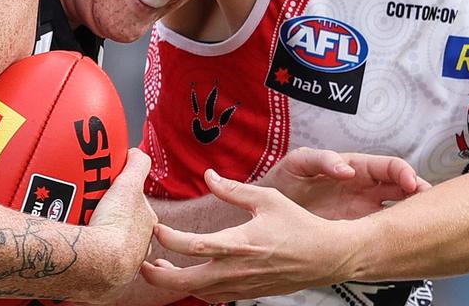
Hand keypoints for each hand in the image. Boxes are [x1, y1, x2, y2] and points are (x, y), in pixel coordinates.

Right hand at [85, 149, 158, 298]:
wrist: (96, 264)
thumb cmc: (115, 225)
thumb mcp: (128, 184)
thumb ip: (136, 165)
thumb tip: (135, 153)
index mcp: (146, 227)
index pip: (137, 210)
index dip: (123, 201)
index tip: (107, 196)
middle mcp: (137, 251)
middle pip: (121, 230)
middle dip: (106, 221)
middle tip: (86, 211)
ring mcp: (120, 269)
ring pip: (106, 250)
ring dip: (94, 241)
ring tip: (74, 229)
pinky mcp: (101, 285)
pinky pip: (91, 268)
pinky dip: (82, 259)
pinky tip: (71, 249)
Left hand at [141, 169, 361, 301]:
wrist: (326, 257)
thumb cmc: (299, 226)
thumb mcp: (267, 199)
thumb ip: (234, 190)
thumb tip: (209, 176)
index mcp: (240, 243)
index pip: (193, 246)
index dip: (168, 239)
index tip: (155, 228)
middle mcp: (237, 269)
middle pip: (186, 281)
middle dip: (158, 276)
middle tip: (142, 263)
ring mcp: (242, 285)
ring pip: (198, 293)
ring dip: (176, 283)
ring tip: (161, 268)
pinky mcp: (248, 293)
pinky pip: (215, 297)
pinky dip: (197, 289)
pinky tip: (192, 275)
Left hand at [259, 147, 430, 219]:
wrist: (263, 211)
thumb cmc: (282, 181)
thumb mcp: (298, 163)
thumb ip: (322, 160)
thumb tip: (346, 169)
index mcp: (353, 168)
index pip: (388, 166)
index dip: (402, 172)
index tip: (410, 183)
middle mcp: (362, 189)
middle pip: (401, 189)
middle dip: (418, 194)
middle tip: (429, 204)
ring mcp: (361, 212)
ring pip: (395, 212)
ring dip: (410, 215)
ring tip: (423, 224)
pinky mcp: (354, 232)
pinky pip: (379, 233)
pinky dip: (393, 236)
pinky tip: (402, 243)